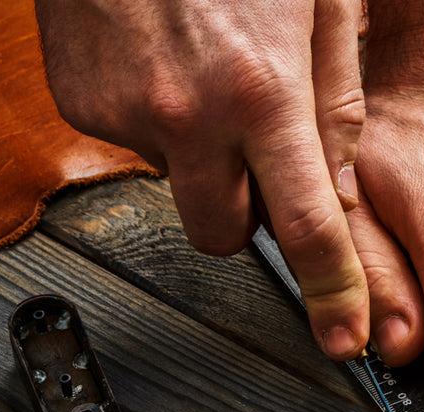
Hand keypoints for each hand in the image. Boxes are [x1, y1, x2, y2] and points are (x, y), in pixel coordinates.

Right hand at [35, 0, 370, 359]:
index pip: (306, 226)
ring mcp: (126, 114)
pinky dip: (158, 120)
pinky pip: (134, 144)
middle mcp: (189, 114)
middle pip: (226, 237)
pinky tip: (166, 63)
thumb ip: (335, 98)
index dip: (333, 290)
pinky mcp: (81, 104)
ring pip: (179, 186)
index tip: (341, 335)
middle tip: (258, 164)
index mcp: (262, 90)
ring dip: (202, 159)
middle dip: (249, 217)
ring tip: (206, 78)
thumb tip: (338, 182)